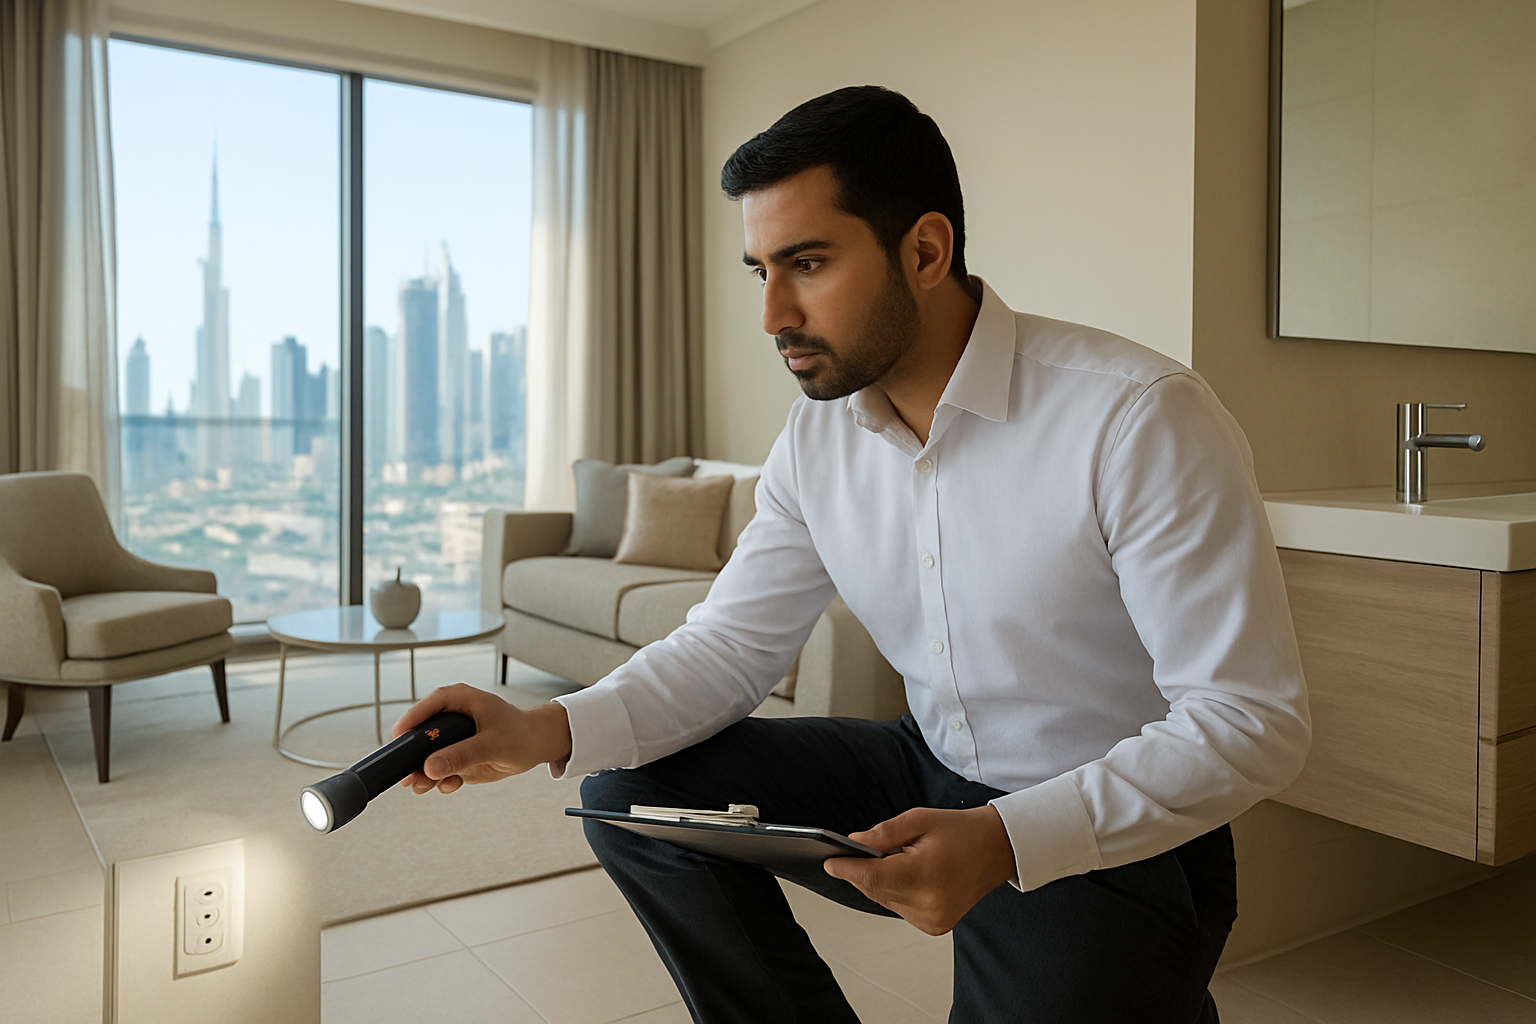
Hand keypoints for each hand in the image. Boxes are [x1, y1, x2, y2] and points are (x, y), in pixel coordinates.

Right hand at [392, 683, 571, 795]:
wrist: (537, 745)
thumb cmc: (520, 733)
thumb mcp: (493, 744)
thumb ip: (462, 755)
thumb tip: (429, 768)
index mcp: (459, 700)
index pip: (428, 706)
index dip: (410, 720)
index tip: (397, 739)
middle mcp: (451, 718)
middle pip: (420, 735)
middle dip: (412, 757)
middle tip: (406, 775)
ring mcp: (452, 740)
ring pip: (426, 757)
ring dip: (422, 774)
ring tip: (423, 786)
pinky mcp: (456, 758)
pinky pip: (440, 771)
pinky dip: (441, 781)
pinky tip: (452, 785)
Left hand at [823, 806, 1015, 934]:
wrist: (997, 850)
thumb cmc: (962, 831)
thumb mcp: (919, 819)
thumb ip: (883, 833)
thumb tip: (853, 842)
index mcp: (925, 875)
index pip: (872, 877)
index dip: (847, 869)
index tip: (829, 862)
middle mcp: (928, 904)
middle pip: (875, 890)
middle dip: (863, 870)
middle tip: (858, 851)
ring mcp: (932, 919)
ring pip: (885, 900)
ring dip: (881, 881)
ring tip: (897, 859)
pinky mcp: (934, 926)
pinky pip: (900, 908)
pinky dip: (896, 891)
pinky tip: (909, 874)